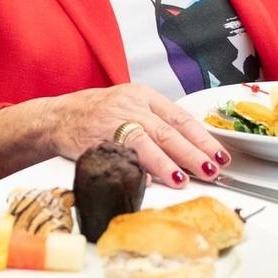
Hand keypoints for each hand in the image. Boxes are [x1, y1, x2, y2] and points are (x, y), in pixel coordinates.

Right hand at [48, 83, 230, 188]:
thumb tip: (191, 152)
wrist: (58, 117)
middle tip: (210, 170)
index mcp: (143, 96)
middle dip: (192, 153)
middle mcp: (130, 106)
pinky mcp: (95, 141)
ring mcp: (112, 123)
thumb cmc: (98, 115)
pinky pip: (118, 156)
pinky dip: (134, 169)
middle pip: (167, 131)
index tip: (219, 154)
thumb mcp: (130, 107)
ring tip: (183, 179)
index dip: (202, 137)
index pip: (180, 117)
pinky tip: (147, 181)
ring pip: (145, 142)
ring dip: (166, 163)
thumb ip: (157, 125)